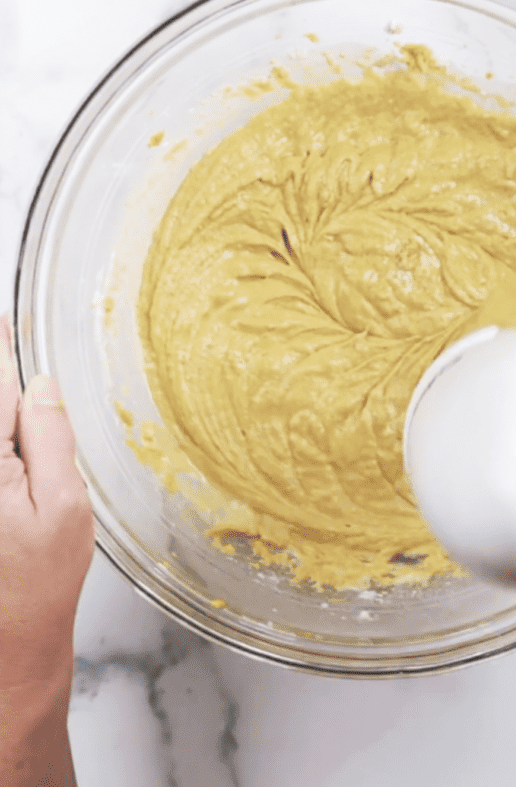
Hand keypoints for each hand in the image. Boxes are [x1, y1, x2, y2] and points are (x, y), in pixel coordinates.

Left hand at [0, 313, 93, 785]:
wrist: (6, 641)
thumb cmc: (38, 582)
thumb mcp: (63, 506)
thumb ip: (50, 438)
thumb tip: (40, 385)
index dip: (1, 348)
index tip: (4, 321)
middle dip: (1, 381)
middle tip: (10, 351)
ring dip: (5, 411)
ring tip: (14, 386)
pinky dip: (6, 437)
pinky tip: (15, 430)